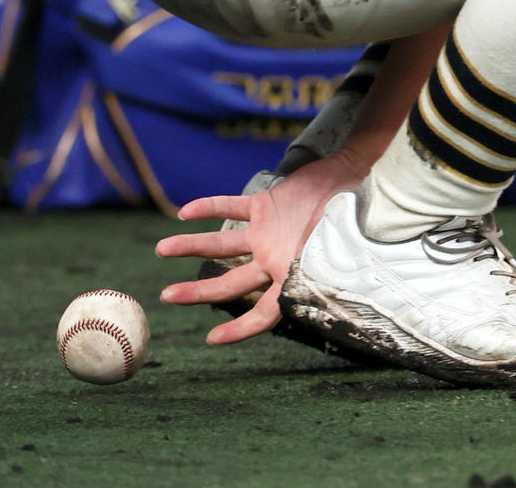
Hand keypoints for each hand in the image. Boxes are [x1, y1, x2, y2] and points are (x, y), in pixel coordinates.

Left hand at [155, 150, 364, 344]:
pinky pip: (231, 206)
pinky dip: (210, 207)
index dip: (240, 329)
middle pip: (230, 283)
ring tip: (161, 248)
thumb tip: (302, 289)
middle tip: (166, 297)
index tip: (212, 339)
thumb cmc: (351, 215)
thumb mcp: (337, 250)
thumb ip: (316, 268)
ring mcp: (267, 232)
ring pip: (222, 244)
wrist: (353, 175)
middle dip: (197, 292)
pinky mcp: (265, 205)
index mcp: (292, 275)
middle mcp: (274, 258)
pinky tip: (185, 211)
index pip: (264, 313)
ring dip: (192, 246)